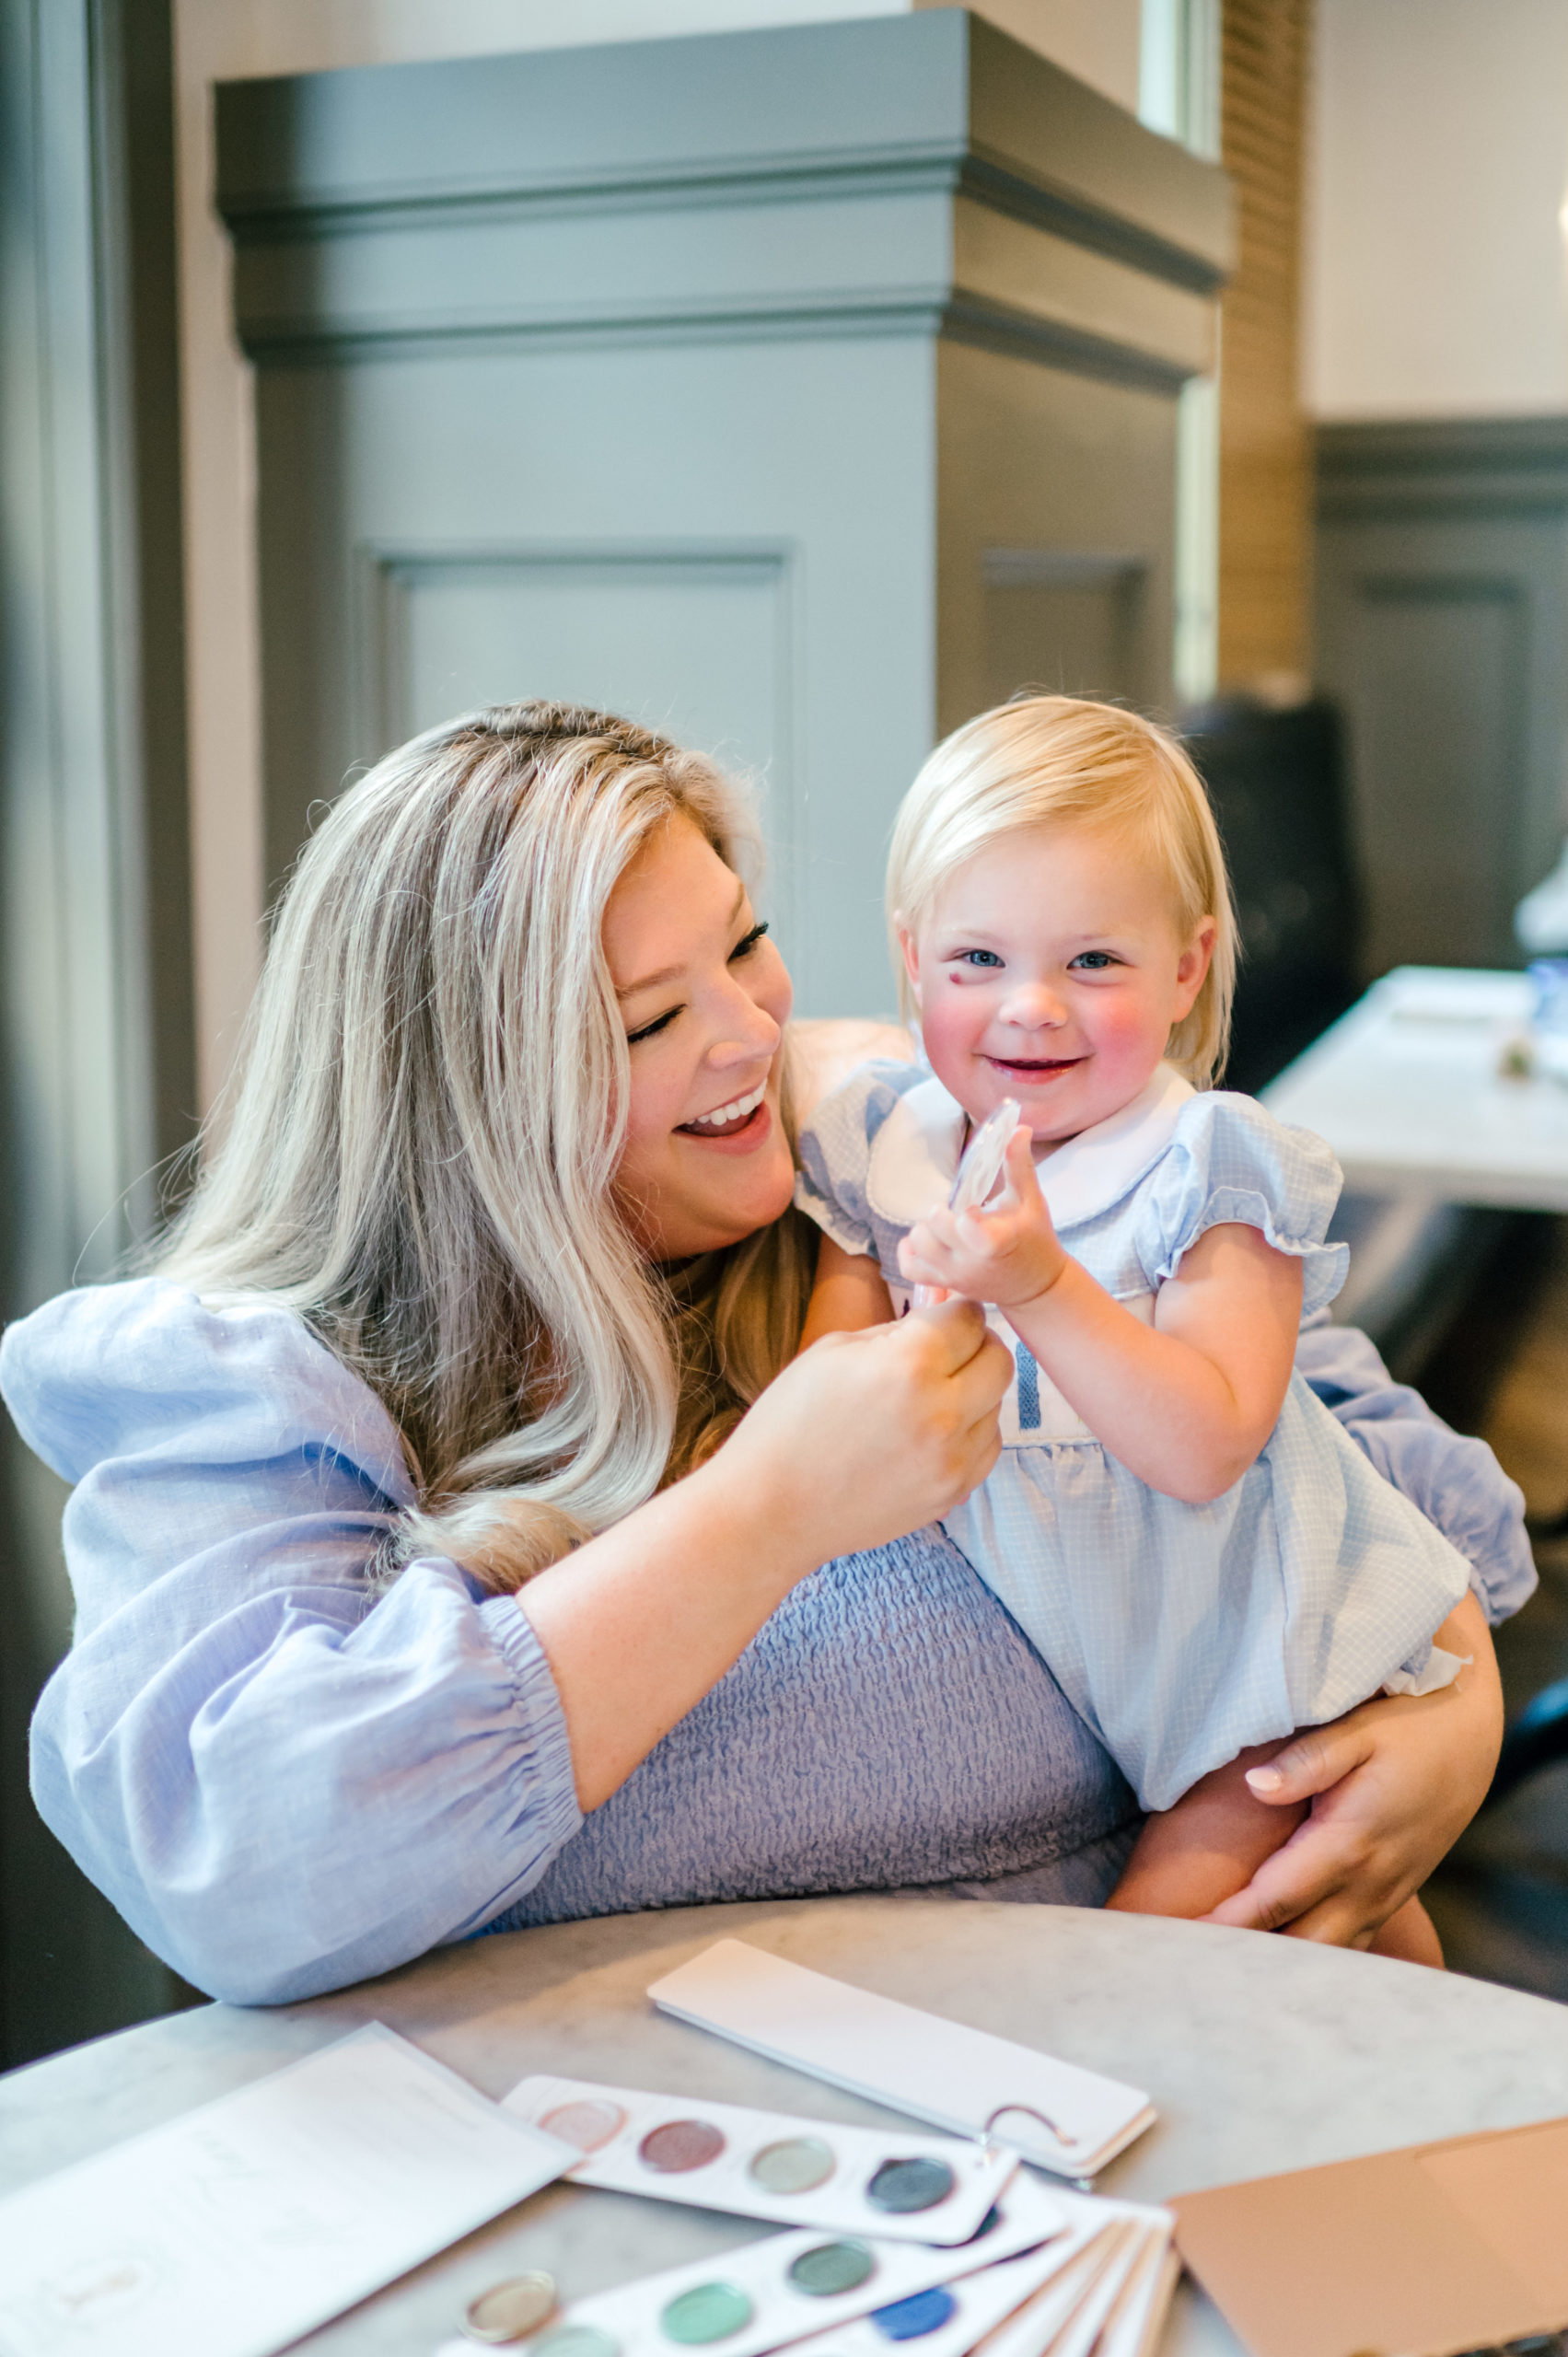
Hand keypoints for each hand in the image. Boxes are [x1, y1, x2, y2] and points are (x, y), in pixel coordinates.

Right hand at [718, 1298, 1010, 1561]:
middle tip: (942, 1352)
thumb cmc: (790, 1422)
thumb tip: (938, 1316)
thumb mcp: (835, 1350)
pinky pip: (987, 1446)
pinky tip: (928, 1433)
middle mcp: (943, 1412)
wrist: (771, 1507)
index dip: (953, 1311)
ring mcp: (952, 1459)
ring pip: (997, 1404)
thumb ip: (897, 1330)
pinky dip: (969, 1433)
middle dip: (975, 1346)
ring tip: (924, 1400)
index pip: (970, 1317)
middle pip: (1000, 1358)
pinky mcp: (952, 1492)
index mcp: (910, 1364)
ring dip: (972, 1392)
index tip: (939, 1317)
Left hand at [896, 1128, 1066, 1309]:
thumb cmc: (1035, 1238)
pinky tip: (926, 1239)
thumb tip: (1018, 1127)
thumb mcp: (1031, 1200)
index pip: (966, 1228)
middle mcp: (971, 1262)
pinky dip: (909, 1252)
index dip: (964, 1214)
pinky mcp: (945, 1284)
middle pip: (932, 1230)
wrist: (1036, 1286)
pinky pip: (911, 1270)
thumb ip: (1019, 1164)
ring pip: (918, 1247)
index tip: (976, 1208)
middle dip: (940, 1213)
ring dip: (925, 1229)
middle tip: (957, 1211)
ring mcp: (955, 1275)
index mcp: (996, 1241)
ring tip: (945, 1226)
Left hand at [1206, 1592, 1501, 1944]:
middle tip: (1187, 1964)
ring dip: (1277, 1967)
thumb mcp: (1359, 1729)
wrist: (1469, 1742)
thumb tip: (1256, 1786)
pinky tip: (1274, 1962)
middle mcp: (1367, 1883)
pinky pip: (1348, 1946)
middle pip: (1297, 1944)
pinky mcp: (1389, 1897)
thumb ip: (1307, 1760)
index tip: (1181, 1938)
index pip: (1275, 1899)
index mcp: (1348, 1843)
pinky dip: (1311, 1959)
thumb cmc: (1408, 1728)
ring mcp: (1382, 1896)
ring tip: (1220, 1970)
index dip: (1227, 1924)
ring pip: (1326, 1955)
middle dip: (1244, 1959)